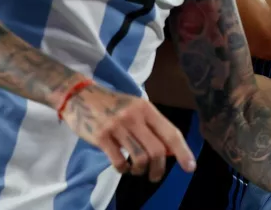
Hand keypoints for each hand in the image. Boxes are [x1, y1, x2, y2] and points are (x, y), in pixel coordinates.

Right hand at [60, 82, 194, 181]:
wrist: (79, 95)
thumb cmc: (113, 104)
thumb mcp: (135, 108)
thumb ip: (152, 127)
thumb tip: (170, 151)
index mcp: (146, 108)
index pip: (171, 133)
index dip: (183, 152)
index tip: (190, 167)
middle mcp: (134, 116)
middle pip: (157, 150)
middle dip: (159, 168)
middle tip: (155, 176)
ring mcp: (117, 126)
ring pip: (140, 158)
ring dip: (141, 171)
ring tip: (138, 171)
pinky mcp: (101, 137)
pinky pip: (119, 162)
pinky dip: (124, 169)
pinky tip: (123, 167)